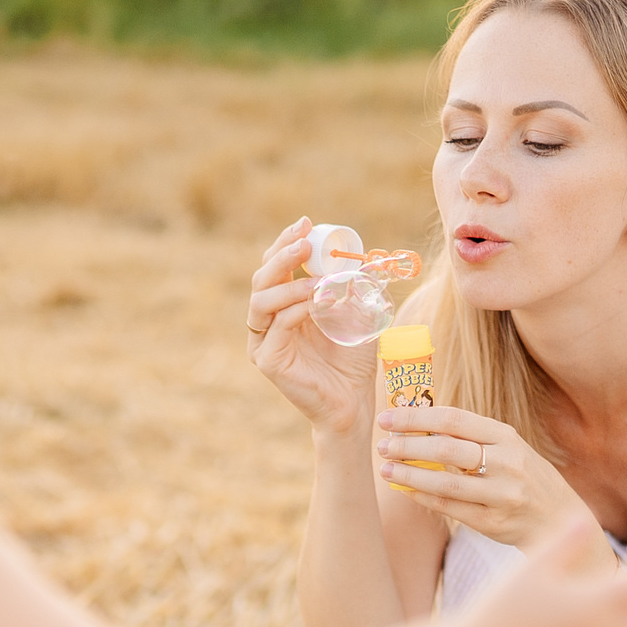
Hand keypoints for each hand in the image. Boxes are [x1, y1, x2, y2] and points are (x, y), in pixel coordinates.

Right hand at [246, 218, 378, 435]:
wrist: (353, 403)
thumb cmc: (353, 361)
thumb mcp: (358, 315)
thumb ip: (356, 287)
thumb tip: (366, 257)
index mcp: (284, 305)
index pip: (275, 267)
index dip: (286, 242)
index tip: (306, 224)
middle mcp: (268, 321)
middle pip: (262, 278)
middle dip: (281, 255)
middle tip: (303, 242)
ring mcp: (264, 341)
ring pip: (260, 301)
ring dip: (288, 284)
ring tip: (317, 281)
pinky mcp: (268, 361)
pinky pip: (275, 328)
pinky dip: (295, 311)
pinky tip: (315, 304)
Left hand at [376, 404, 595, 548]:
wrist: (560, 520)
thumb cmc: (525, 478)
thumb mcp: (509, 449)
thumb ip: (473, 438)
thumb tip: (420, 425)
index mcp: (508, 437)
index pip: (454, 419)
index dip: (417, 417)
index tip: (388, 417)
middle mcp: (507, 463)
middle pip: (447, 448)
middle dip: (408, 445)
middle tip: (383, 444)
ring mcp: (502, 494)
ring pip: (445, 482)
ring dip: (410, 474)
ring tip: (386, 470)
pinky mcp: (494, 522)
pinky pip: (450, 508)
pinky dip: (424, 498)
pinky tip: (405, 490)